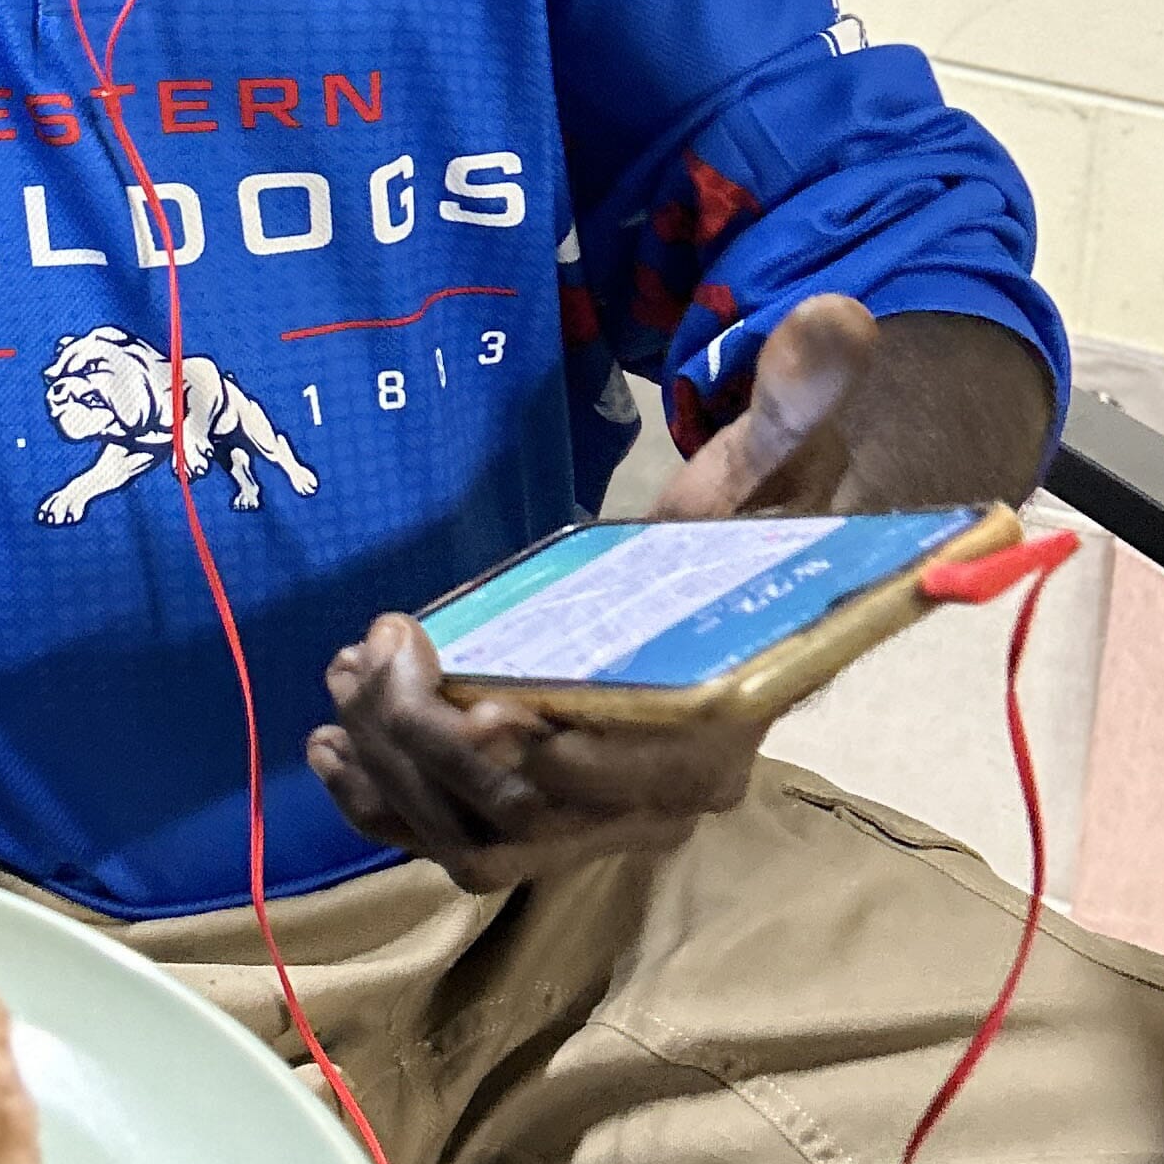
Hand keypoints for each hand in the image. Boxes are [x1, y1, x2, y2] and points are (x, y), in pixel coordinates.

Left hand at [300, 302, 875, 888]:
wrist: (736, 589)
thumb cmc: (757, 529)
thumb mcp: (779, 457)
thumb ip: (797, 400)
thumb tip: (834, 319)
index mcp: (723, 729)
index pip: (632, 776)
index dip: (546, 750)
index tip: (467, 688)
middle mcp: (660, 802)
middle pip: (529, 814)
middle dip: (430, 740)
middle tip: (375, 644)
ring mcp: (595, 824)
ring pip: (477, 840)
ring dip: (393, 769)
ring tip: (345, 674)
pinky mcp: (539, 820)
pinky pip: (449, 843)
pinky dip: (382, 807)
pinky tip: (330, 743)